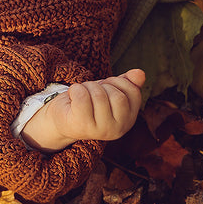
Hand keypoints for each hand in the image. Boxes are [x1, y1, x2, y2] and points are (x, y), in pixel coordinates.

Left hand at [20, 69, 145, 152]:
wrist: (63, 119)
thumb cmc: (89, 103)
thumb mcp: (109, 91)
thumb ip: (126, 83)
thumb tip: (140, 73)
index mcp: (129, 120)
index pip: (133, 92)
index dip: (118, 81)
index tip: (106, 85)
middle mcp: (118, 129)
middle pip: (117, 95)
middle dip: (101, 85)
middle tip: (91, 91)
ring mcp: (100, 130)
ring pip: (99, 95)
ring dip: (87, 87)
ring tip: (81, 95)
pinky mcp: (82, 126)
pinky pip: (82, 96)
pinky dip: (75, 90)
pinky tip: (72, 97)